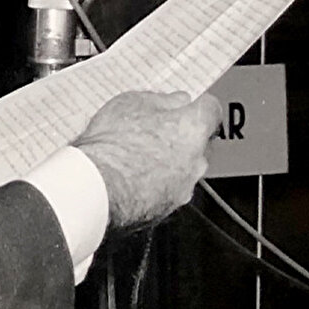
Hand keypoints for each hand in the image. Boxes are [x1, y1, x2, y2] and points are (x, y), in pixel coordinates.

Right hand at [73, 91, 221, 229]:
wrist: (97, 184)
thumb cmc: (113, 143)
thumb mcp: (130, 103)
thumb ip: (162, 100)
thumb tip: (174, 101)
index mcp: (193, 127)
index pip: (211, 109)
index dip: (195, 106)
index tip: (183, 106)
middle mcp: (197, 159)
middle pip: (199, 143)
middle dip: (181, 137)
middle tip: (151, 132)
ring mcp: (184, 187)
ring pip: (183, 170)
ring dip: (168, 163)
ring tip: (134, 158)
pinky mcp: (167, 208)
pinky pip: (166, 191)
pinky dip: (154, 185)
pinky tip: (129, 179)